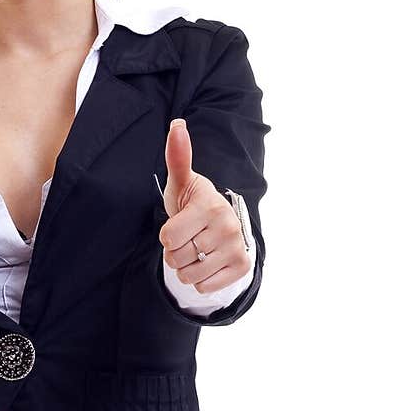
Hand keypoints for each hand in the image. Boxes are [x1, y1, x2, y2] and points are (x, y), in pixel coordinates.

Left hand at [158, 119, 250, 292]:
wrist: (222, 225)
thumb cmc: (194, 203)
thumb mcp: (182, 182)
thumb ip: (177, 157)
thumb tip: (177, 124)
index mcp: (210, 207)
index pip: (167, 238)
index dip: (167, 235)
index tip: (181, 223)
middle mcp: (228, 228)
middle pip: (176, 258)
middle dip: (176, 252)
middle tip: (189, 237)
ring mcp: (237, 249)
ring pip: (189, 276)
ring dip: (187, 267)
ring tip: (197, 250)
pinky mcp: (243, 267)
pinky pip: (204, 287)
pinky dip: (201, 280)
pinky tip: (209, 263)